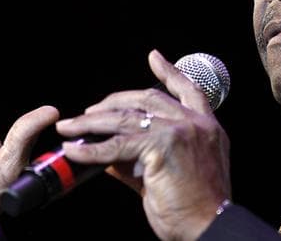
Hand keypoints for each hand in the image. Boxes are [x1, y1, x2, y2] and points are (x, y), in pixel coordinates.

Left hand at [56, 50, 230, 240]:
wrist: (209, 226)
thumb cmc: (196, 207)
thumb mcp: (175, 173)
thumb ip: (142, 158)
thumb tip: (108, 155)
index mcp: (207, 127)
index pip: (188, 89)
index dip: (169, 72)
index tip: (153, 57)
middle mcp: (196, 124)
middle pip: (148, 98)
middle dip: (113, 101)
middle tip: (89, 111)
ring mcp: (180, 132)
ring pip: (127, 118)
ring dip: (92, 122)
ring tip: (70, 127)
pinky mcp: (162, 147)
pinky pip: (117, 145)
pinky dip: (92, 148)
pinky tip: (74, 149)